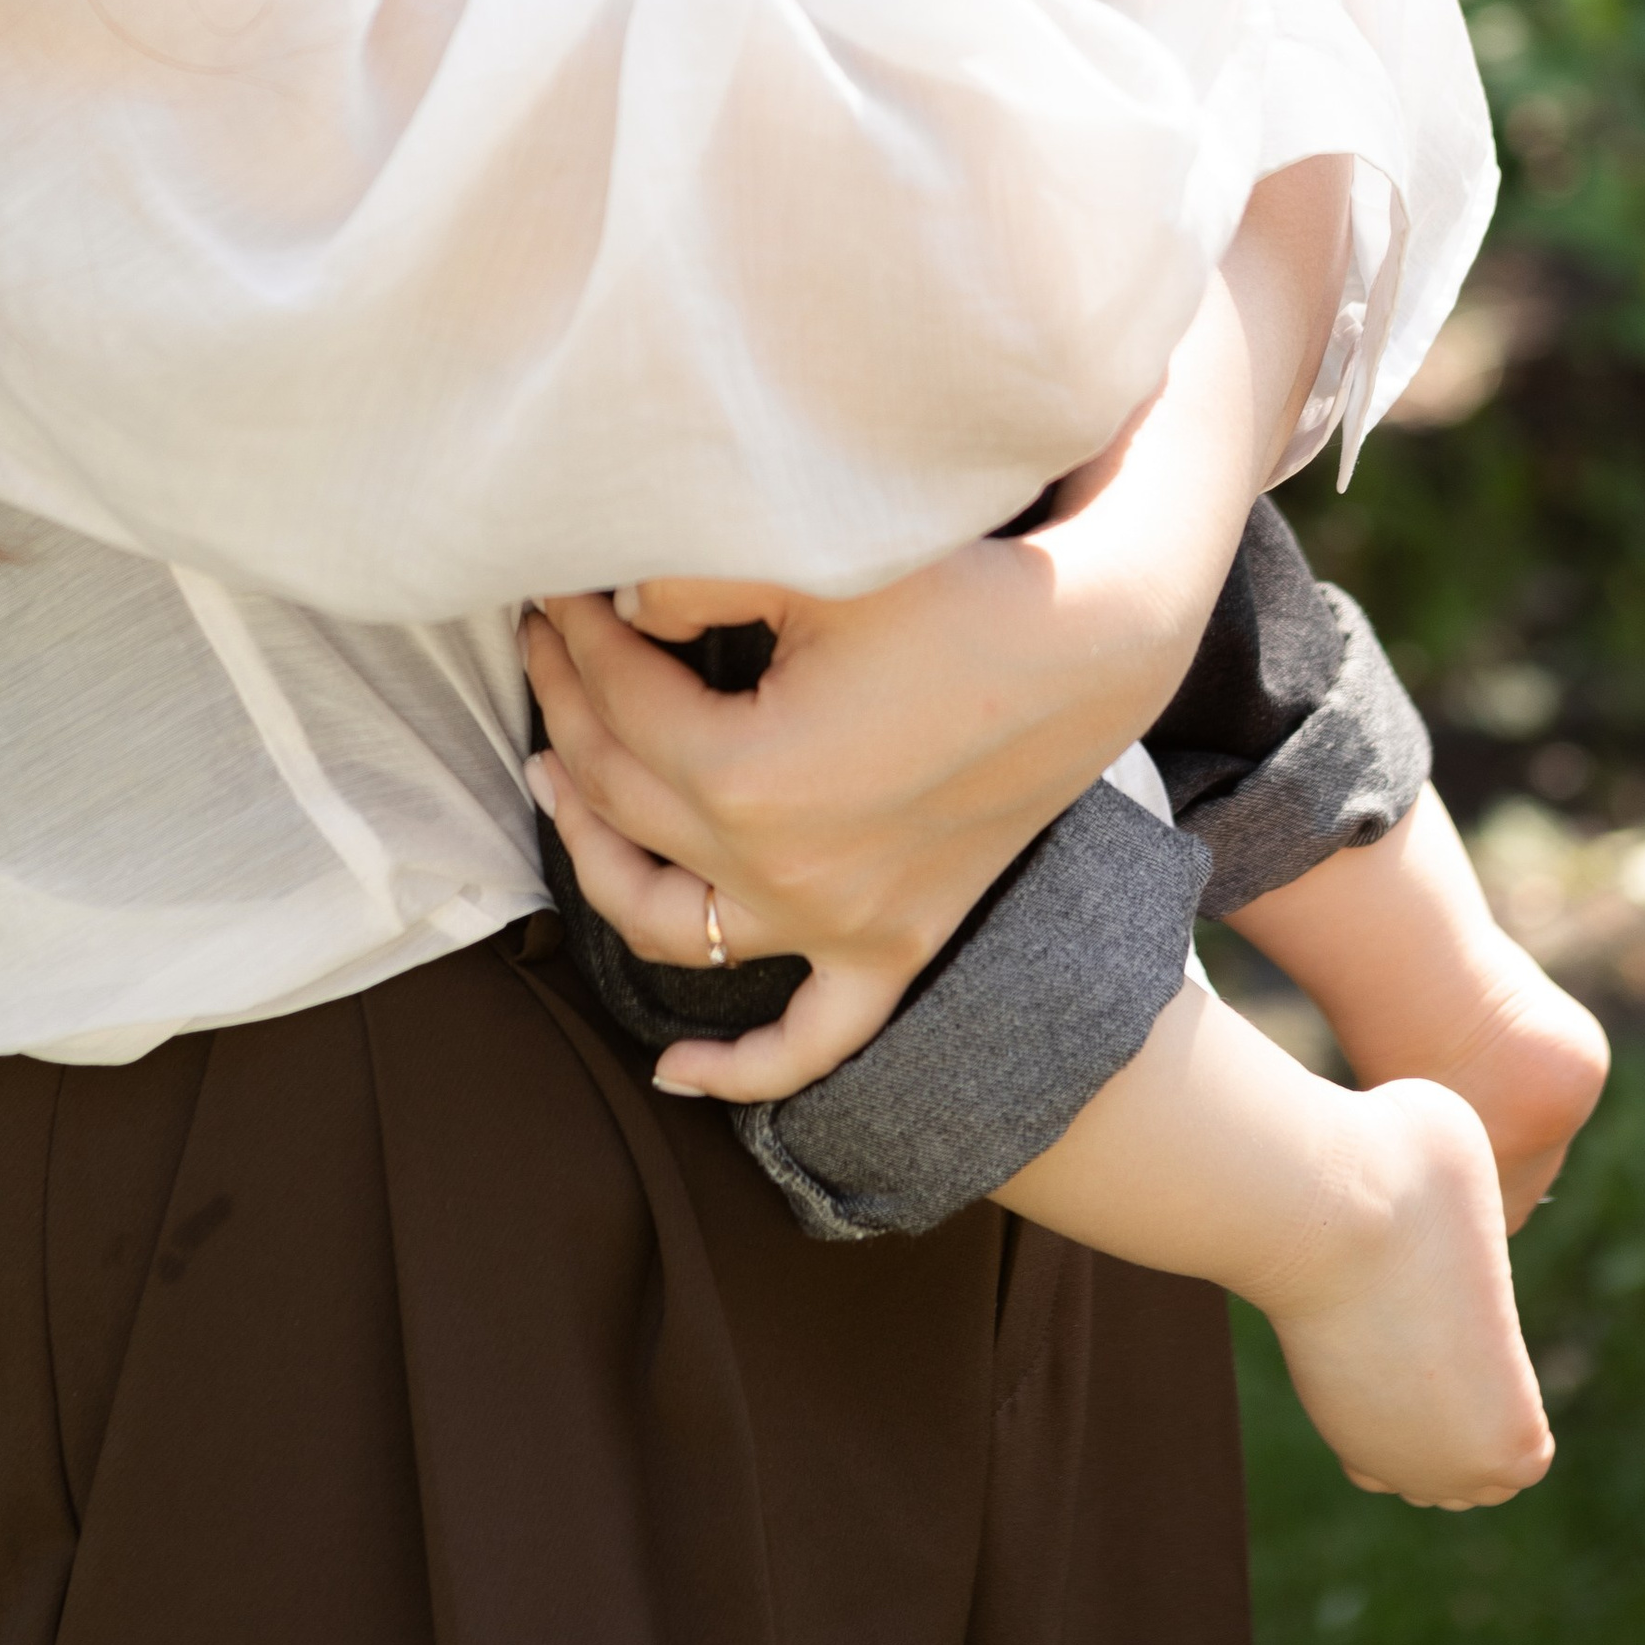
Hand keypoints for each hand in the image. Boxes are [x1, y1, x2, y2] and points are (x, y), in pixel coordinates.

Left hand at [522, 222, 1321, 1103]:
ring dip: (594, 857)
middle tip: (547, 643)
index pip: (618, 704)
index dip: (576, 637)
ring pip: (667, 927)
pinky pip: (807, 1044)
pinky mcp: (892, 948)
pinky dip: (737, 1074)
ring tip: (555, 781)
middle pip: (627, 797)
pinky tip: (671, 1076)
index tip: (556, 587)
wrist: (1097, 647)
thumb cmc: (957, 588)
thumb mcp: (815, 568)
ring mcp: (837, 927)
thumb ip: (689, 582)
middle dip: (569, 708)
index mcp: (748, 776)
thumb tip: (610, 601)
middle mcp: (779, 873)